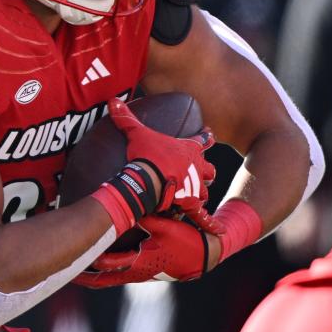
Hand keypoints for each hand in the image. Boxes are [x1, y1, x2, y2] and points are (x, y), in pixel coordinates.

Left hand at [73, 215, 215, 288]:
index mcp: (137, 263)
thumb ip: (144, 216)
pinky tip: (96, 264)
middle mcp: (133, 273)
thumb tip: (128, 203)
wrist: (203, 257)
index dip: (87, 258)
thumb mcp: (165, 226)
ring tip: (73, 269)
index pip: (105, 264)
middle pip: (100, 280)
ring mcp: (136, 275)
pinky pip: (116, 275)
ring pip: (107, 279)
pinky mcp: (141, 272)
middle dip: (82, 276)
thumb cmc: (185, 243)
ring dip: (91, 275)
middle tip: (64, 272)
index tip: (71, 255)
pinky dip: (103, 271)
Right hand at [108, 98, 219, 226]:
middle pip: (208, 168)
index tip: (210, 134)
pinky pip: (202, 216)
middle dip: (207, 170)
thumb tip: (112, 100)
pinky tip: (220, 231)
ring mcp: (194, 187)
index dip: (206, 136)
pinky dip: (210, 223)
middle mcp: (196, 168)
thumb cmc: (145, 155)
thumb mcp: (136, 134)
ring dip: (202, 192)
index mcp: (188, 150)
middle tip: (204, 171)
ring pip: (205, 191)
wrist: (147, 179)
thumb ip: (126, 118)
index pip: (203, 140)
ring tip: (198, 196)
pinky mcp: (190, 205)